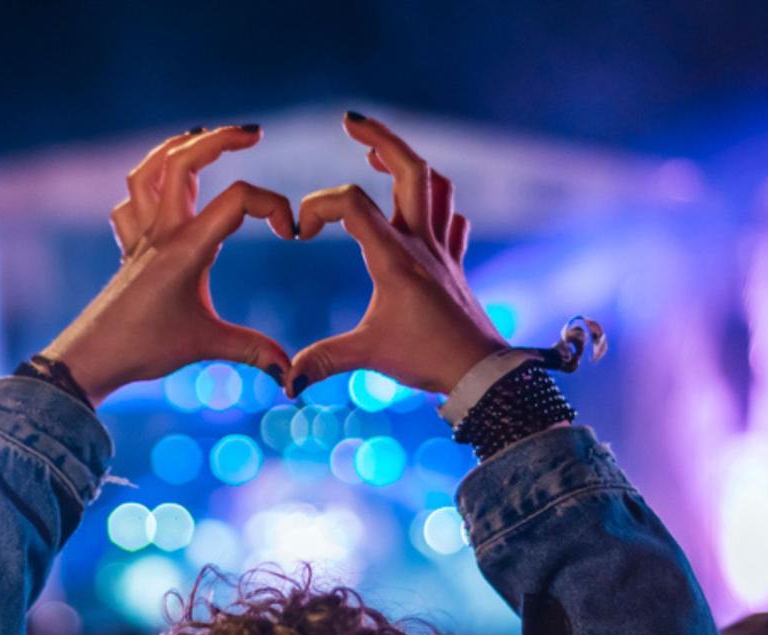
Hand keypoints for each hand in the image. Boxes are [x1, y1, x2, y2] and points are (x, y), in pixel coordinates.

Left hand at [43, 125, 296, 404]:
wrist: (90, 358)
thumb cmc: (144, 349)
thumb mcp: (206, 345)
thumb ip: (253, 350)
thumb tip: (290, 375)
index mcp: (186, 248)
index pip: (237, 200)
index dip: (273, 206)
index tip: (290, 233)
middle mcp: (161, 233)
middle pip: (183, 161)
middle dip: (220, 139)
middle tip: (254, 133)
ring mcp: (140, 237)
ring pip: (149, 171)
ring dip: (176, 147)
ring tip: (204, 137)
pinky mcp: (128, 250)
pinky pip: (130, 203)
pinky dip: (146, 187)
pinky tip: (163, 192)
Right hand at [286, 113, 507, 396]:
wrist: (482, 372)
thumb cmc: (427, 359)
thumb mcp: (367, 356)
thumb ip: (323, 359)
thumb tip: (286, 381)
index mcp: (394, 258)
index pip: (351, 204)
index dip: (317, 206)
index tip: (300, 233)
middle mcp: (421, 244)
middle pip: (409, 170)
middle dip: (379, 139)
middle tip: (351, 121)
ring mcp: (442, 251)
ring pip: (435, 186)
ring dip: (407, 162)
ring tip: (380, 154)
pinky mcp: (455, 264)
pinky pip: (452, 218)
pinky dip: (436, 202)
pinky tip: (421, 206)